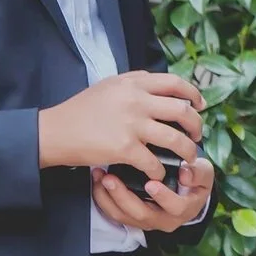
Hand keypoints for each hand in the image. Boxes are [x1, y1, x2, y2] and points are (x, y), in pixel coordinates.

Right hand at [38, 70, 203, 178]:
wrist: (55, 131)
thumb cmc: (81, 109)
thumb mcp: (109, 85)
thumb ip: (134, 82)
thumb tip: (156, 82)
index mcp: (135, 83)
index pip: (175, 83)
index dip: (193, 94)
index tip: (200, 105)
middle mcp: (137, 101)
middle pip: (182, 111)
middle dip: (196, 125)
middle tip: (196, 135)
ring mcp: (132, 125)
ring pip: (175, 138)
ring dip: (186, 150)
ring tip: (188, 157)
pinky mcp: (124, 148)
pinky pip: (154, 161)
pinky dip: (160, 170)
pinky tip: (159, 173)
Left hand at [91, 157, 214, 231]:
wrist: (186, 194)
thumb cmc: (194, 182)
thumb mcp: (204, 174)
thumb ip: (198, 172)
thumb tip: (186, 172)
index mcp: (184, 210)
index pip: (175, 207)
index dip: (163, 197)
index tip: (151, 183)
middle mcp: (164, 220)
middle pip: (142, 215)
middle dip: (124, 197)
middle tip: (111, 179)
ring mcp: (146, 221)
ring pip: (124, 216)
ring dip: (108, 198)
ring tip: (100, 178)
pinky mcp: (132, 218)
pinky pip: (115, 213)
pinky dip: (103, 199)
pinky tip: (97, 182)